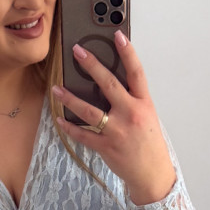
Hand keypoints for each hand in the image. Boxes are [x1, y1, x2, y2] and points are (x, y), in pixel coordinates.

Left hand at [52, 31, 176, 204]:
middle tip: (77, 52)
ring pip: (90, 111)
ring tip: (57, 89)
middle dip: (92, 66)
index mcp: (144, 104)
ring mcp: (118, 131)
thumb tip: (108, 84)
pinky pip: (83, 135)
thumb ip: (131, 100)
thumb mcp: (147, 117)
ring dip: (70, 99)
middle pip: (109, 85)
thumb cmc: (149, 144)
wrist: (152, 174)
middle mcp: (131, 115)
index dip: (128, 53)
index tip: (117, 36)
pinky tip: (60, 119)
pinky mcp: (106, 147)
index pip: (136, 73)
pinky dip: (70, 128)